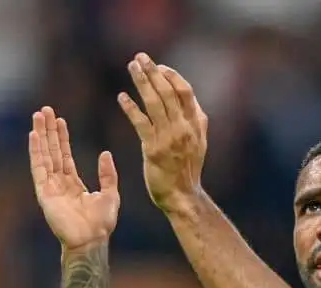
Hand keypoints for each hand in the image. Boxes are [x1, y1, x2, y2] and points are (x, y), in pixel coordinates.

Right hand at [29, 107, 118, 249]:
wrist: (91, 240)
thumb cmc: (102, 223)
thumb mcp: (111, 194)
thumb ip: (108, 174)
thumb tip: (105, 153)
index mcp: (74, 184)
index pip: (65, 155)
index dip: (62, 138)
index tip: (60, 120)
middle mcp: (60, 183)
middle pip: (52, 151)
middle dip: (48, 131)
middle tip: (44, 110)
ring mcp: (50, 187)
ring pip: (44, 156)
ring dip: (40, 135)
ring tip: (38, 116)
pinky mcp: (44, 193)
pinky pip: (38, 169)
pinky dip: (35, 152)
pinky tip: (33, 136)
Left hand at [117, 53, 207, 213]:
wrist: (183, 197)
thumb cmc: (187, 170)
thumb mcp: (199, 143)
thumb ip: (195, 121)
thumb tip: (190, 101)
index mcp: (197, 124)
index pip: (185, 92)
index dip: (172, 76)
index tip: (159, 67)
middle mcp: (184, 128)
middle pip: (168, 92)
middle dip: (153, 72)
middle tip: (140, 57)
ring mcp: (170, 138)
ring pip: (155, 102)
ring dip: (142, 82)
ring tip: (131, 67)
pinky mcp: (153, 149)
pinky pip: (141, 123)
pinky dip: (131, 108)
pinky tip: (122, 97)